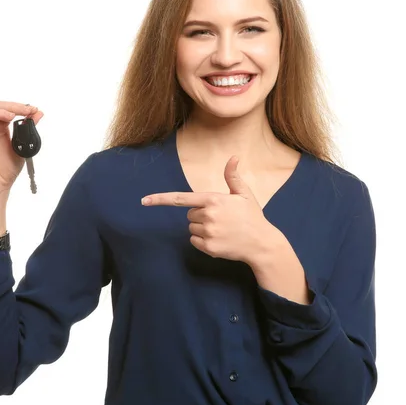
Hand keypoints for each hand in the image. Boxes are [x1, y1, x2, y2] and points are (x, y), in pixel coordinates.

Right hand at [0, 101, 42, 202]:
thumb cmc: (7, 170)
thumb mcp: (22, 147)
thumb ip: (28, 130)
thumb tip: (39, 113)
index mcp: (2, 128)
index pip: (7, 109)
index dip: (19, 107)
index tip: (33, 109)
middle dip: (10, 106)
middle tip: (23, 111)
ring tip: (10, 116)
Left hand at [142, 155, 273, 264]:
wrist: (261, 243)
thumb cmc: (252, 216)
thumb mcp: (244, 194)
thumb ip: (233, 176)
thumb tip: (234, 157)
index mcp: (213, 200)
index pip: (180, 198)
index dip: (160, 199)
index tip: (144, 201)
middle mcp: (208, 216)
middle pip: (189, 214)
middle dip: (200, 215)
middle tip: (220, 218)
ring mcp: (207, 232)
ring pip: (191, 227)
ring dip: (202, 228)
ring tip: (222, 229)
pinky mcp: (208, 247)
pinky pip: (194, 241)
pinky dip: (203, 240)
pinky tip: (219, 239)